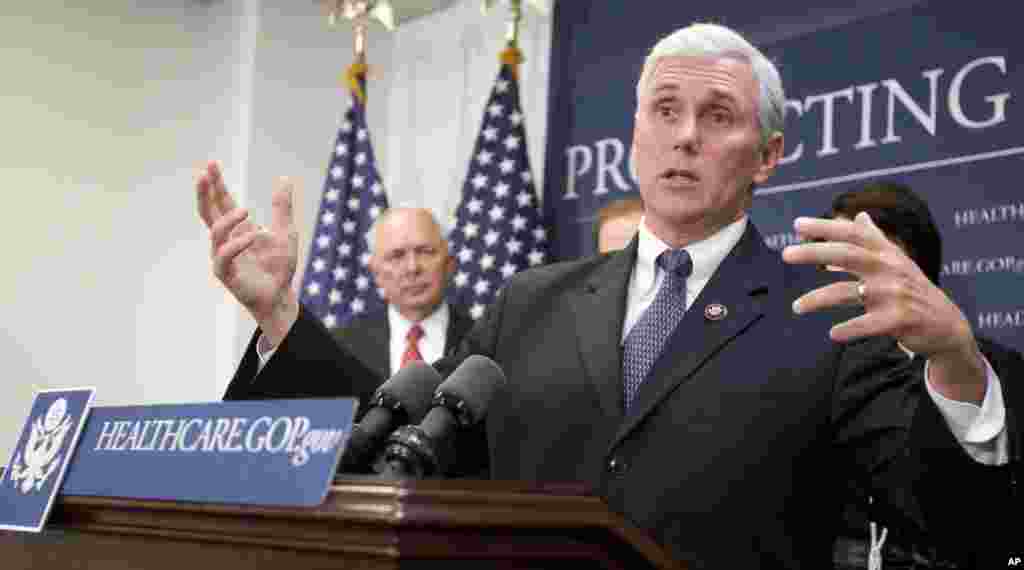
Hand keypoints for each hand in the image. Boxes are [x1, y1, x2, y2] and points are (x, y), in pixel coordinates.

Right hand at [196, 161, 298, 345]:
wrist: (280, 295)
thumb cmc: (279, 265)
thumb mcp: (285, 231)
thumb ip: (282, 207)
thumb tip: (285, 179)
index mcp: (238, 228)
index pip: (222, 202)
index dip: (216, 184)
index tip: (212, 164)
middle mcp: (226, 240)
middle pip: (208, 212)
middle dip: (204, 193)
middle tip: (203, 174)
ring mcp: (223, 256)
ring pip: (216, 232)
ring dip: (230, 219)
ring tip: (247, 211)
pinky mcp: (226, 273)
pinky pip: (225, 255)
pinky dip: (237, 243)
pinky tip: (253, 235)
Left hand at [782, 212, 985, 402]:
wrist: (947, 325)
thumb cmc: (913, 289)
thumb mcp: (896, 261)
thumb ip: (874, 239)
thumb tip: (858, 215)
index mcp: (886, 254)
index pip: (853, 234)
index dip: (826, 227)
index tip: (797, 224)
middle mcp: (890, 269)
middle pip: (847, 255)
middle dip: (815, 252)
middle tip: (785, 254)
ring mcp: (895, 294)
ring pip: (848, 293)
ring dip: (818, 299)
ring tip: (796, 307)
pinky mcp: (900, 319)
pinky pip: (868, 324)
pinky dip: (849, 329)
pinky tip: (832, 334)